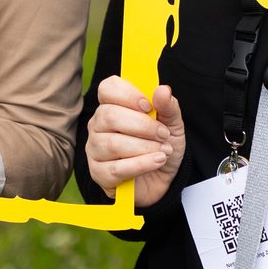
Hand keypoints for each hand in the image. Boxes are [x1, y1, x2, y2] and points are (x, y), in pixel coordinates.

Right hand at [84, 77, 184, 207]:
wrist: (161, 180)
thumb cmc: (161, 146)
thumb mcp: (172, 125)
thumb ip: (168, 107)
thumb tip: (163, 90)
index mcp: (113, 105)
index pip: (108, 89)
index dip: (128, 94)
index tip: (148, 106)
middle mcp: (98, 124)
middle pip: (110, 116)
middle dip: (143, 126)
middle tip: (164, 135)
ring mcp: (95, 149)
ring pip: (113, 143)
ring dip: (145, 147)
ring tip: (164, 151)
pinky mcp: (98, 173)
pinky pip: (117, 168)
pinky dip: (142, 164)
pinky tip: (157, 162)